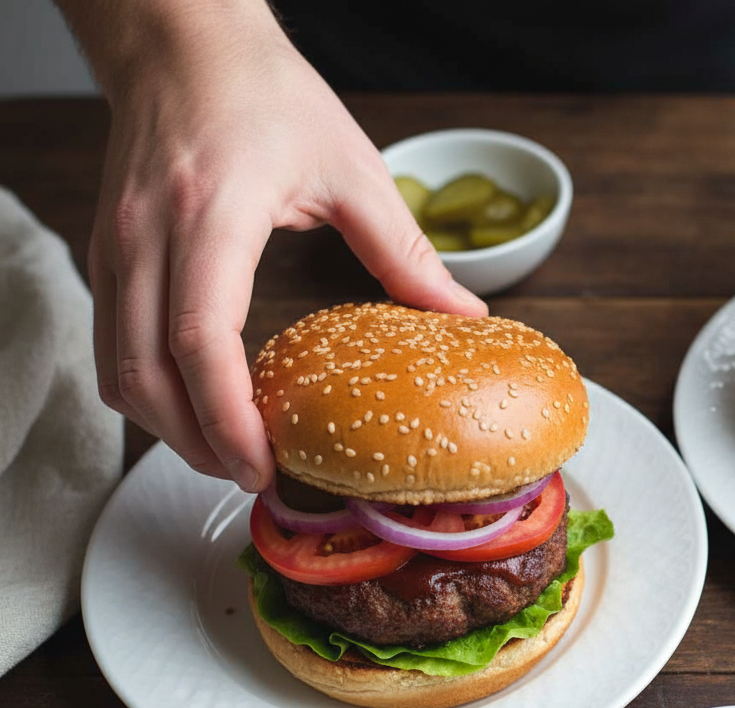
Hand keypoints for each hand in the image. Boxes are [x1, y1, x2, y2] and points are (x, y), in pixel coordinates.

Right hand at [67, 2, 486, 492]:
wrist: (183, 42)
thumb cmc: (266, 93)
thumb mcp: (353, 169)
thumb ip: (408, 251)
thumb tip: (464, 315)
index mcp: (212, 215)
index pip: (201, 339)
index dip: (227, 417)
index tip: (262, 464)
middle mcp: (147, 236)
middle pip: (145, 374)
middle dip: (194, 443)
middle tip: (250, 476)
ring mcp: (116, 244)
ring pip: (116, 368)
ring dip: (165, 425)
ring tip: (225, 453)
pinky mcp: (109, 250)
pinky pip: (110, 342)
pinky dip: (146, 389)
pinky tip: (192, 404)